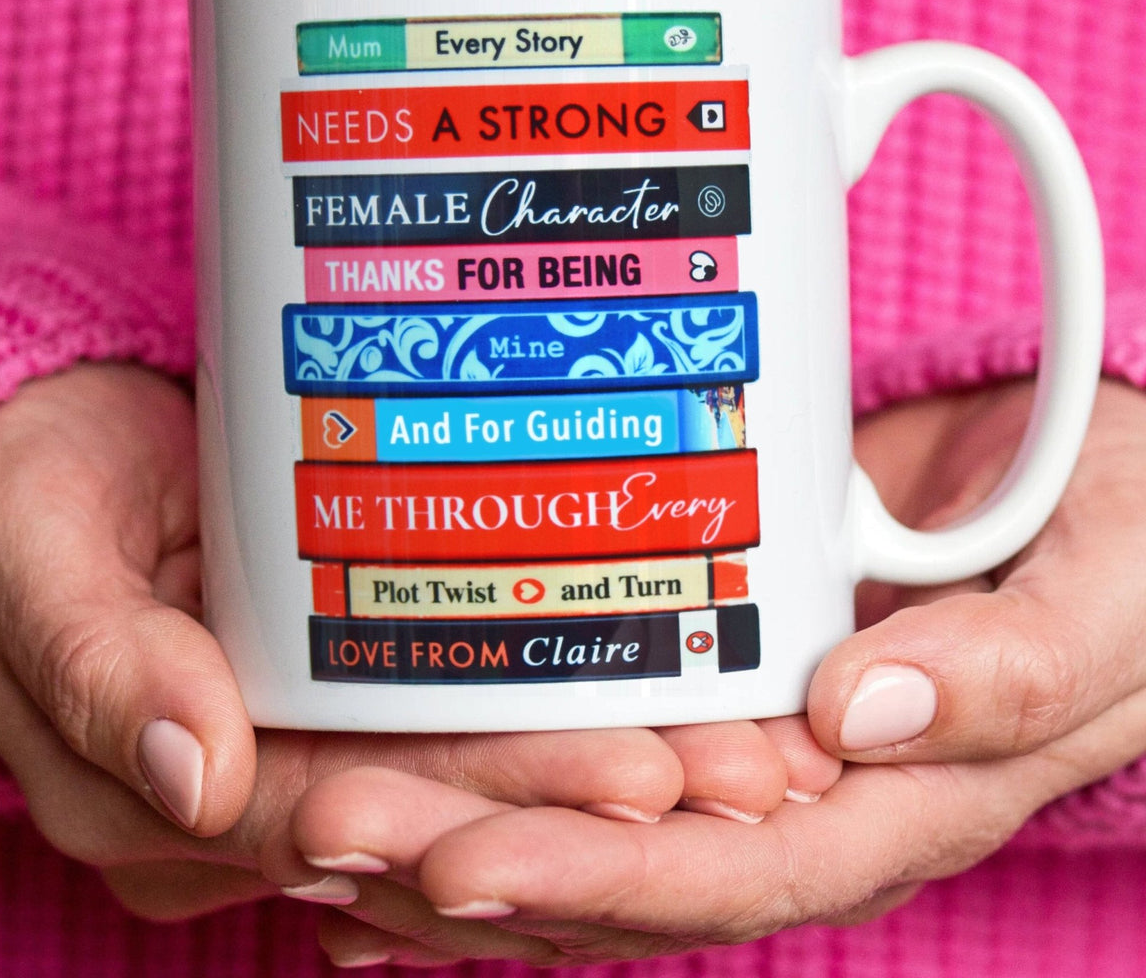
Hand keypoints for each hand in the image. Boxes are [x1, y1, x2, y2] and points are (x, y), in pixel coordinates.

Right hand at [0, 363, 720, 921]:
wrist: (53, 450)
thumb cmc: (29, 491)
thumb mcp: (26, 550)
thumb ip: (97, 661)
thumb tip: (190, 773)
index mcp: (163, 793)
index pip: (347, 816)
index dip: (491, 805)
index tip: (639, 779)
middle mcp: (252, 796)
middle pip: (440, 816)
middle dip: (592, 803)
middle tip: (746, 774)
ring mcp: (304, 750)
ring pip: (468, 787)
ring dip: (602, 774)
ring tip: (747, 753)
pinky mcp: (342, 697)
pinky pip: (457, 731)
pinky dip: (557, 727)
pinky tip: (665, 705)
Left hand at [298, 379, 1145, 963]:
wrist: (1093, 486)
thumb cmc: (1123, 545)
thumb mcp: (1102, 602)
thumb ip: (1011, 669)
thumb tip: (866, 712)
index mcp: (897, 801)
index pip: (726, 876)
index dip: (593, 886)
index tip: (454, 869)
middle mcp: (805, 794)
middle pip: (620, 865)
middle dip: (468, 861)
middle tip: (319, 829)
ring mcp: (752, 741)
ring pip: (587, 817)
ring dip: (453, 824)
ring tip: (309, 820)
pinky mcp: (719, 674)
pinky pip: (597, 744)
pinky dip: (496, 769)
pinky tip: (395, 777)